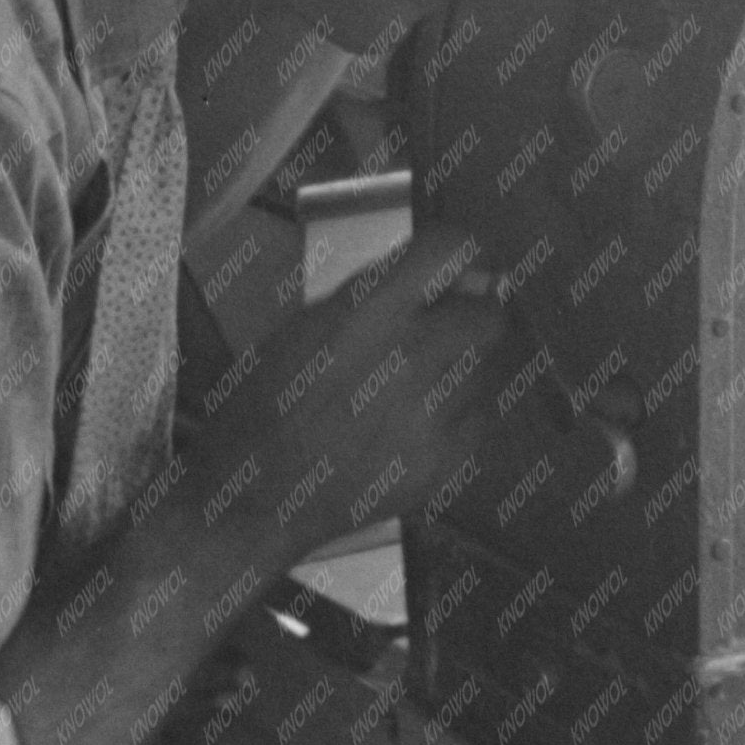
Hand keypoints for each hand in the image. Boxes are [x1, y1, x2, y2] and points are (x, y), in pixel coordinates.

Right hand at [171, 229, 507, 551]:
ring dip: (456, 369)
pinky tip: (412, 428)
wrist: (256, 495)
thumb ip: (375, 294)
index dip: (458, 253)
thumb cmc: (268, 401)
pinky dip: (454, 418)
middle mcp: (411, 355)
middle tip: (443, 330)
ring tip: (408, 391)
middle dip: (470, 316)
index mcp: (369, 312)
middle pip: (489, 313)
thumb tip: (443, 273)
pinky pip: (477, 419)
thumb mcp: (306, 324)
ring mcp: (433, 413)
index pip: (451, 249)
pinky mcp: (445, 461)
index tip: (454, 268)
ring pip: (481, 368)